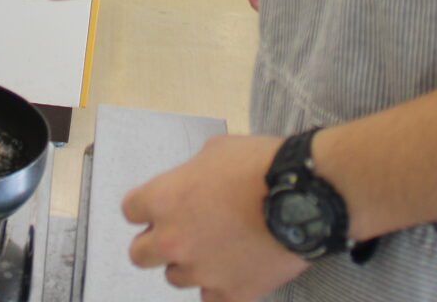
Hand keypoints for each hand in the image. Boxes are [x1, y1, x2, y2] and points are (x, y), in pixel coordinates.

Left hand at [125, 135, 307, 301]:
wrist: (306, 196)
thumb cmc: (262, 165)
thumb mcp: (216, 150)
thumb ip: (191, 173)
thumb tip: (190, 185)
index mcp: (164, 199)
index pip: (130, 210)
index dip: (147, 207)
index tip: (161, 206)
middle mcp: (174, 239)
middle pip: (139, 254)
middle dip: (156, 242)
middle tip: (181, 233)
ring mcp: (201, 270)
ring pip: (176, 277)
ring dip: (190, 263)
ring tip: (219, 247)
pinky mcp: (230, 293)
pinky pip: (211, 298)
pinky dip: (220, 286)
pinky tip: (235, 269)